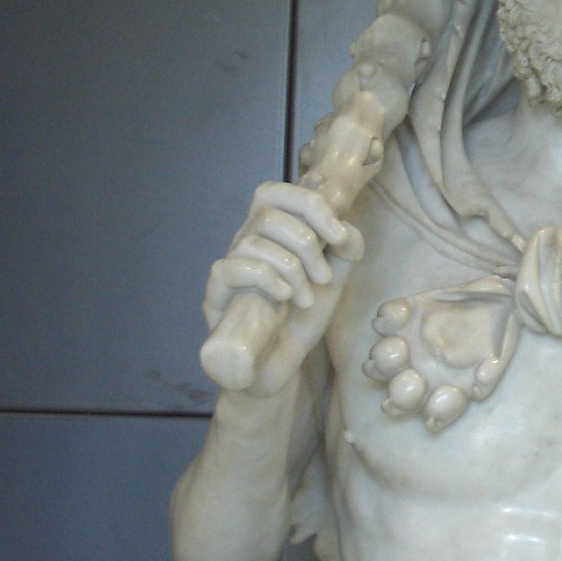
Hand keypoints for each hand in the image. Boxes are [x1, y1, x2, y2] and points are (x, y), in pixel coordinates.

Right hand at [203, 182, 363, 396]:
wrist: (278, 367)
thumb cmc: (300, 321)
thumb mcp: (332, 281)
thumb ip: (345, 250)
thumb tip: (347, 227)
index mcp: (270, 235)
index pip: (275, 193)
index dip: (307, 201)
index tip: (338, 234)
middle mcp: (244, 244)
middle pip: (267, 212)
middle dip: (306, 242)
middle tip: (324, 276)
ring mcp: (227, 268)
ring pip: (253, 239)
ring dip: (292, 267)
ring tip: (307, 299)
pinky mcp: (215, 295)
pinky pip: (231, 268)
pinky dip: (267, 278)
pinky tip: (286, 298)